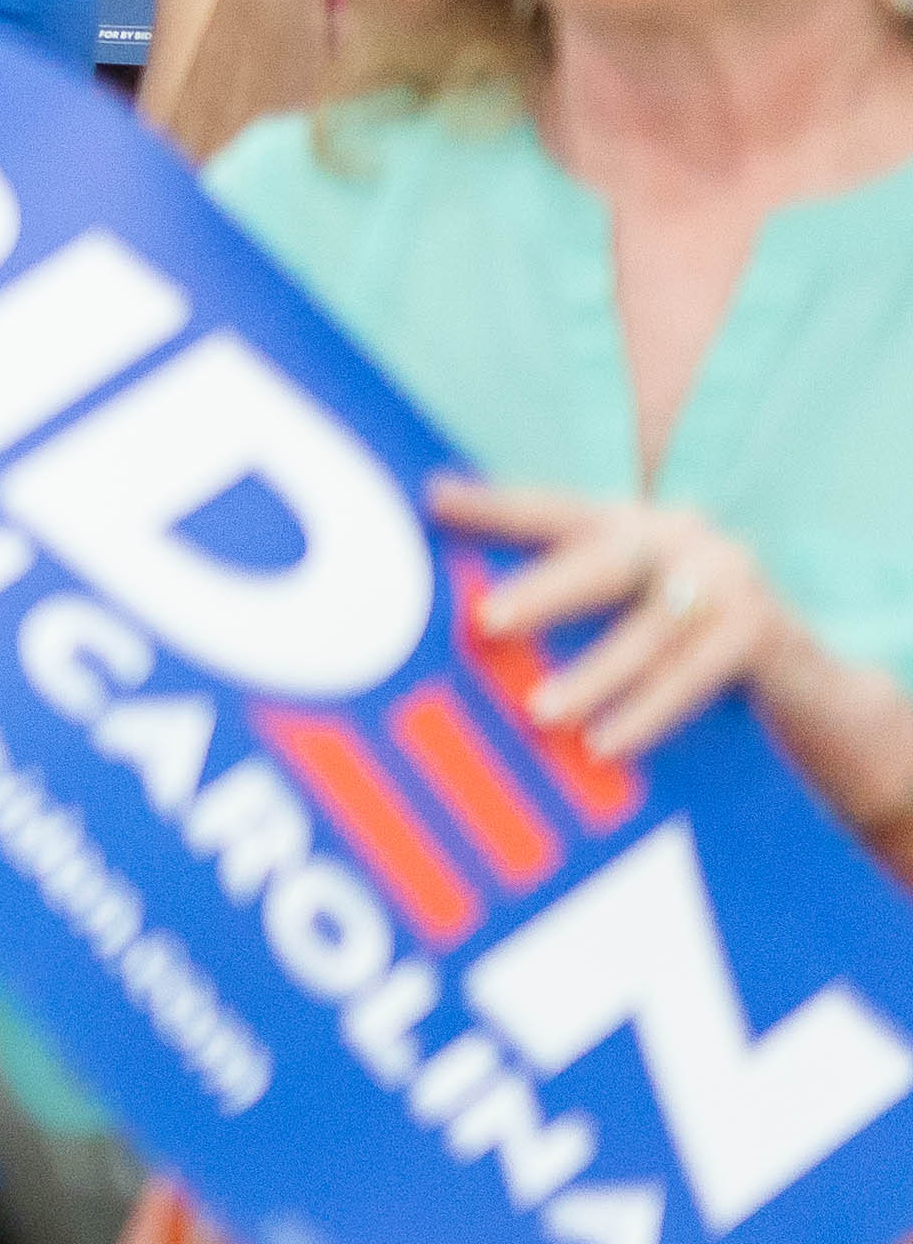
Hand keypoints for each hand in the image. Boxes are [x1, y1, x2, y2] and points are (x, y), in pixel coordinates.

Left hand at [441, 476, 796, 768]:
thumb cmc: (690, 651)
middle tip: (485, 620)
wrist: (810, 690)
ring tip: (540, 712)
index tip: (434, 500)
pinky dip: (647, 712)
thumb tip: (464, 622)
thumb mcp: (627, 617)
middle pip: (603, 558)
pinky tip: (604, 744)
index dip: (498, 505)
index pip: (556, 509)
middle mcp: (682, 536)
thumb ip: (567, 604)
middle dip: (543, 588)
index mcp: (636, 523)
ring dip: (594, 675)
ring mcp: (730, 578)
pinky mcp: (762, 631)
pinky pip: (693, 676)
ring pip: (649, 630)